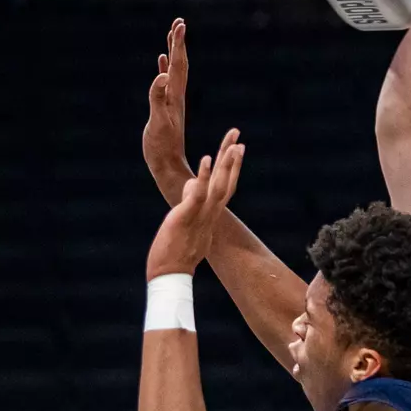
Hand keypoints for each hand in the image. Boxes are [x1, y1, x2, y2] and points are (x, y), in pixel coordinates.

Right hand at [144, 18, 191, 205]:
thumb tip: (162, 75)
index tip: (180, 24)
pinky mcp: (165, 109)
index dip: (178, 45)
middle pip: (179, 64)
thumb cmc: (162, 148)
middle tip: (179, 22)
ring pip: (174, 72)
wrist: (168, 166)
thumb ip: (158, 98)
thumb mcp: (159, 122)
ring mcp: (171, 102)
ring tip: (172, 35)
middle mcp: (176, 96)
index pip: (178, 65)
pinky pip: (165, 83)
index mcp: (175, 96)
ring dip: (173, 53)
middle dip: (178, 43)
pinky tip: (162, 64)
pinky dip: (164, 70)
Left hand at [146, 131, 243, 281]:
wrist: (171, 274)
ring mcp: (201, 215)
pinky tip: (206, 159)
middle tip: (238, 136)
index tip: (237, 147)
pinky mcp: (187, 216)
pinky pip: (198, 194)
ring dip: (227, 165)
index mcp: (211, 214)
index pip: (226, 185)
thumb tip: (190, 184)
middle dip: (233, 158)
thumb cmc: (175, 250)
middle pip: (227, 181)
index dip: (232, 166)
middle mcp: (211, 213)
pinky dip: (202, 176)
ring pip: (219, 187)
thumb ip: (190, 200)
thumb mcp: (185, 220)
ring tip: (233, 145)